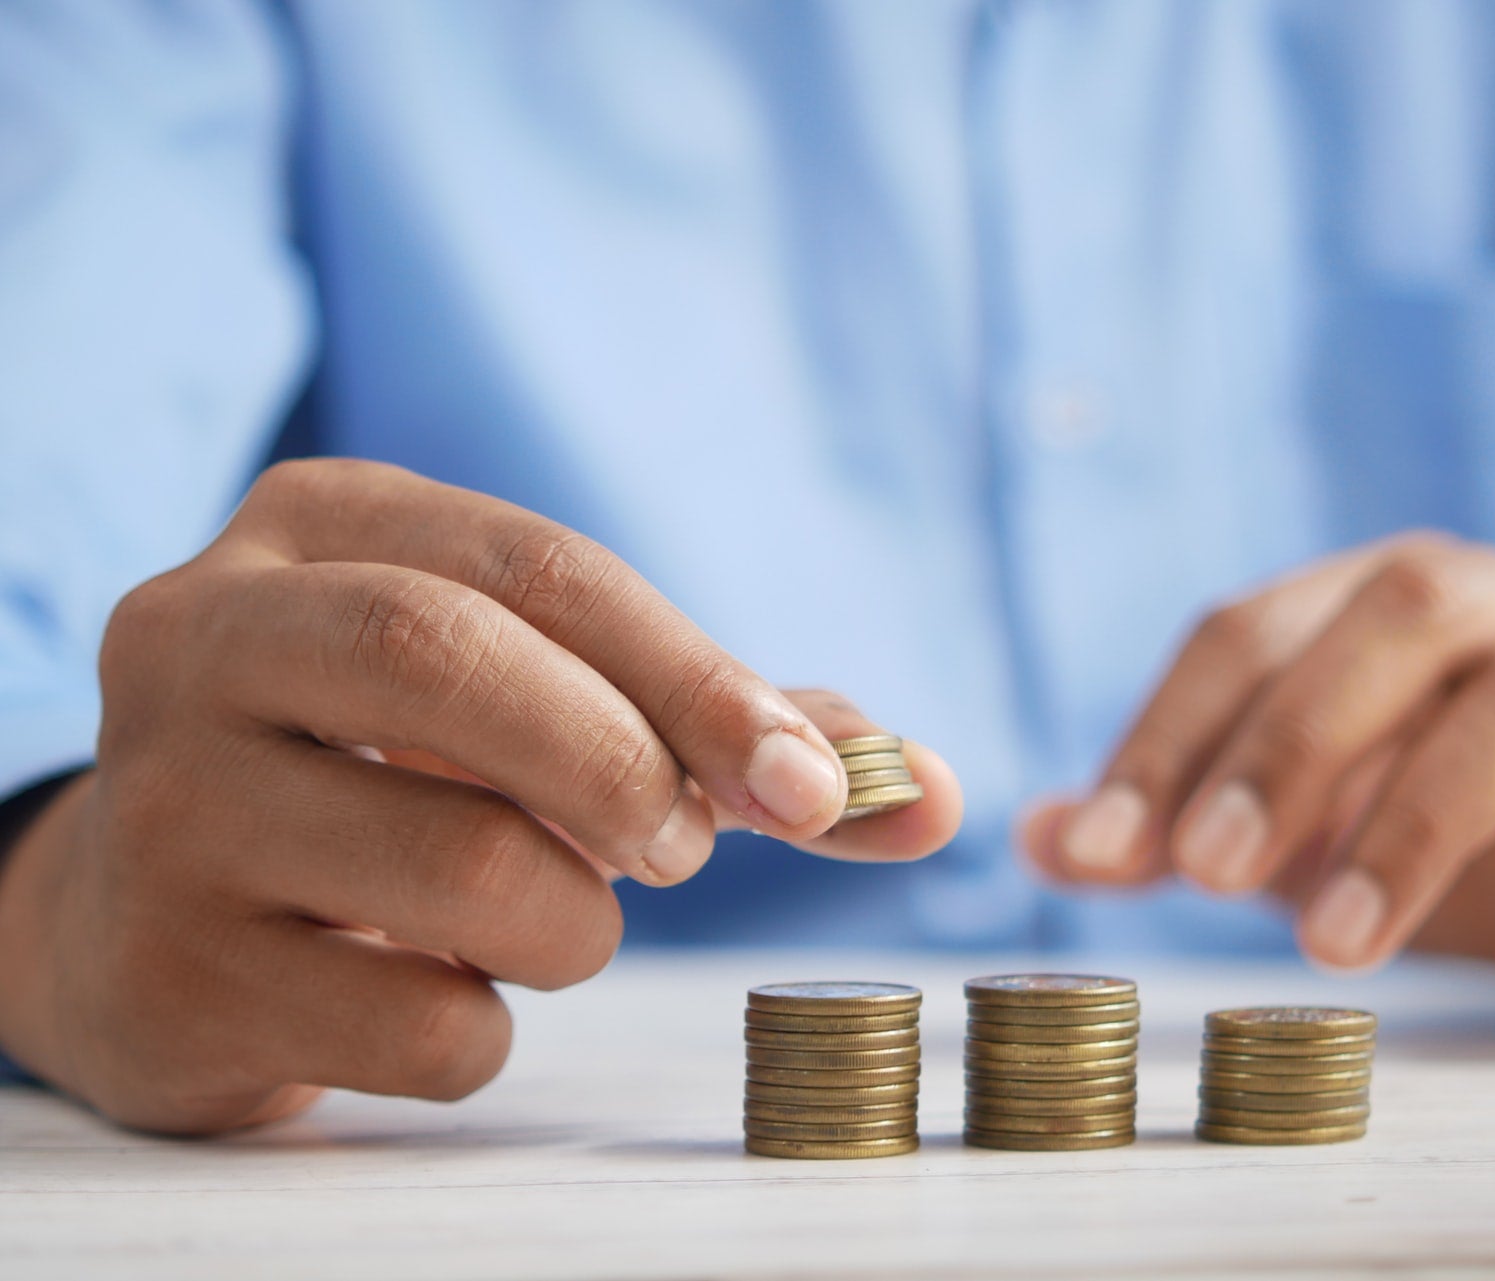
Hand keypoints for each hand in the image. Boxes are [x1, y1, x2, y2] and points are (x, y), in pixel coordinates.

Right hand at [0, 460, 960, 1132]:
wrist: (153, 914)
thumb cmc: (397, 778)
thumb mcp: (533, 701)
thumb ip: (727, 731)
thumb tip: (931, 791)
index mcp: (321, 526)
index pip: (541, 566)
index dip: (700, 676)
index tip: (816, 784)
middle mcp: (208, 636)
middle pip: (452, 659)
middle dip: (624, 766)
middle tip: (681, 851)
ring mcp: (164, 805)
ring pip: (458, 866)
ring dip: (572, 923)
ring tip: (544, 919)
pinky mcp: (166, 971)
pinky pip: (415, 1025)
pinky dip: (487, 1029)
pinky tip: (438, 991)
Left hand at [1024, 534, 1494, 1023]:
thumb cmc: (1486, 825)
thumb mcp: (1319, 820)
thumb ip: (1188, 820)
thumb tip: (1039, 839)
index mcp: (1402, 597)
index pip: (1257, 623)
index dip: (1169, 730)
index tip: (1100, 849)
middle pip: (1405, 608)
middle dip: (1291, 740)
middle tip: (1207, 875)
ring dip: (1419, 821)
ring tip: (1340, 947)